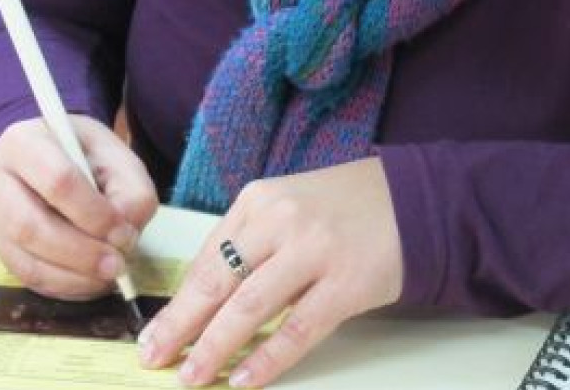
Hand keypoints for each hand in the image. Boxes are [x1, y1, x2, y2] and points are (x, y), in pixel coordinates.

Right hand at [0, 115, 157, 299]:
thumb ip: (130, 190)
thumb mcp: (116, 156)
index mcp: (23, 141)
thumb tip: (124, 234)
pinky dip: (61, 285)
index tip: (124, 233)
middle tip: (117, 266)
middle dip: (80, 253)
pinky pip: (24, 275)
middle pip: (30, 226)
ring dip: (72, 276)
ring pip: (24, 258)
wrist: (49, 155)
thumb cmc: (84, 153)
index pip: (57, 182)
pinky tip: (88, 282)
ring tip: (107, 277)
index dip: (94, 215)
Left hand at [137, 157, 402, 387]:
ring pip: (250, 307)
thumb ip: (250, 242)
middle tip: (154, 359)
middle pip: (216, 282)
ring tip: (191, 376)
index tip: (154, 333)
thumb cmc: (346, 207)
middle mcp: (281, 220)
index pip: (205, 258)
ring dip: (214, 346)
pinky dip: (268, 357)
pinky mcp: (346, 282)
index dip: (176, 302)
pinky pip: (298, 328)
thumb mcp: (288, 205)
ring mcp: (314, 250)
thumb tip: (206, 299)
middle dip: (180, 326)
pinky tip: (244, 379)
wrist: (416, 198)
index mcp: (258, 201)